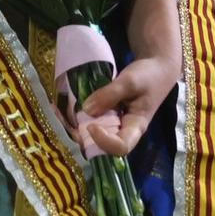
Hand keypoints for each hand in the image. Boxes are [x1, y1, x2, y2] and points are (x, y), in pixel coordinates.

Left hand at [63, 53, 179, 157]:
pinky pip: (93, 120)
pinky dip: (78, 116)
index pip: (121, 147)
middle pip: (103, 146)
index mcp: (136, 127)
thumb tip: (87, 110)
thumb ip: (110, 95)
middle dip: (82, 137)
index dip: (104, 141)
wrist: (157, 68)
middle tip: (64, 122)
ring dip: (76, 127)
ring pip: (94, 135)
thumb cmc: (148, 76)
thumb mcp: (130, 81)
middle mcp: (124, 130)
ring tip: (57, 113)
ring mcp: (115, 123)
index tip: (92, 126)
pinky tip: (62, 107)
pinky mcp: (108, 115)